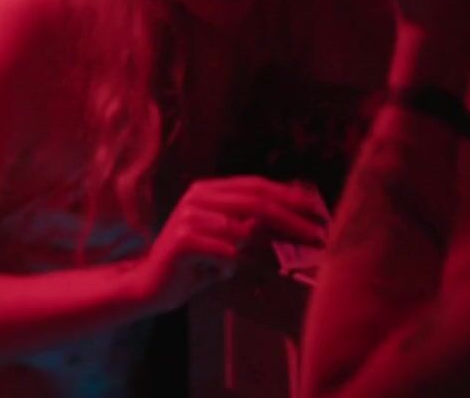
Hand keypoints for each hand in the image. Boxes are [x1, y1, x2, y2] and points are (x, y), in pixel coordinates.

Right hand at [130, 177, 327, 313]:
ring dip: (244, 254)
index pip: (256, 186)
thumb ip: (250, 222)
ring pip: (241, 232)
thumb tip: (294, 213)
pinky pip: (226, 253)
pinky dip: (227, 267)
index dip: (289, 196)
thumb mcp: (225, 238)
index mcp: (208, 190)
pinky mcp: (182, 240)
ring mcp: (188, 216)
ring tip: (227, 265)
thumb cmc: (194, 262)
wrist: (151, 285)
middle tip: (317, 235)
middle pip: (256, 202)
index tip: (318, 210)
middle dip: (291, 220)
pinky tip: (212, 272)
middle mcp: (197, 196)